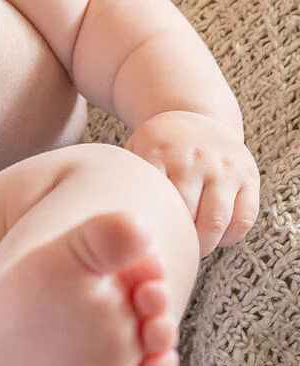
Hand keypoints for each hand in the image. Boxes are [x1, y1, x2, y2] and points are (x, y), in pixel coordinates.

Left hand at [125, 110, 259, 255]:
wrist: (194, 114)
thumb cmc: (158, 146)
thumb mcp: (136, 150)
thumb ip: (127, 180)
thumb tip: (117, 221)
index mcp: (158, 153)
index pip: (154, 201)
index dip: (152, 228)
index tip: (145, 242)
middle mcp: (193, 159)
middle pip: (187, 215)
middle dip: (179, 241)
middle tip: (170, 252)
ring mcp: (223, 168)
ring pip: (217, 221)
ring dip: (205, 244)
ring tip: (193, 248)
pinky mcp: (248, 176)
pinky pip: (244, 218)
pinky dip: (230, 237)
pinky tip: (217, 237)